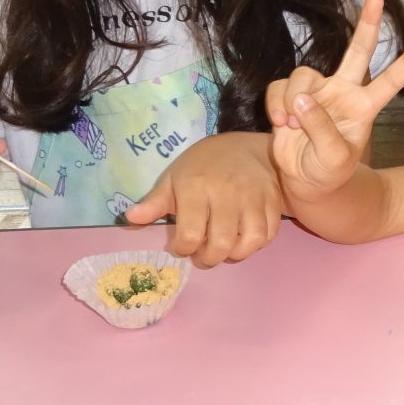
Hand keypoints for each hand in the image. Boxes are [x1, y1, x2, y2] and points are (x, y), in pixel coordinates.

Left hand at [123, 135, 282, 266]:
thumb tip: (130, 219)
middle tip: (202, 256)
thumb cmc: (203, 165)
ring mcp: (254, 197)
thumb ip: (154, 202)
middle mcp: (226, 193)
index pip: (190, 234)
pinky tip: (243, 240)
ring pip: (249, 242)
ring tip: (224, 250)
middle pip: (221, 243)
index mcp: (196, 187)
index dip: (183, 249)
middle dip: (208, 259)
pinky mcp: (273, 201)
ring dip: (234, 255)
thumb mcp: (173, 178)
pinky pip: (268, 234)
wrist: (245, 146)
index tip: (181, 247)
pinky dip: (255, 245)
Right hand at [266, 0, 403, 205]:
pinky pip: (279, 87)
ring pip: (303, 75)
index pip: (388, 81)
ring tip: (291, 123)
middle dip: (366, 24)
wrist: (305, 183)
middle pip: (357, 51)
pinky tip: (280, 122)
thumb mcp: (333, 157)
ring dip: (293, 98)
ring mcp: (316, 92)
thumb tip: (303, 99)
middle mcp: (342, 93)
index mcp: (363, 107)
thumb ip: (321, 128)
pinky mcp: (288, 97)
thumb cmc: (328, 172)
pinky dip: (276, 103)